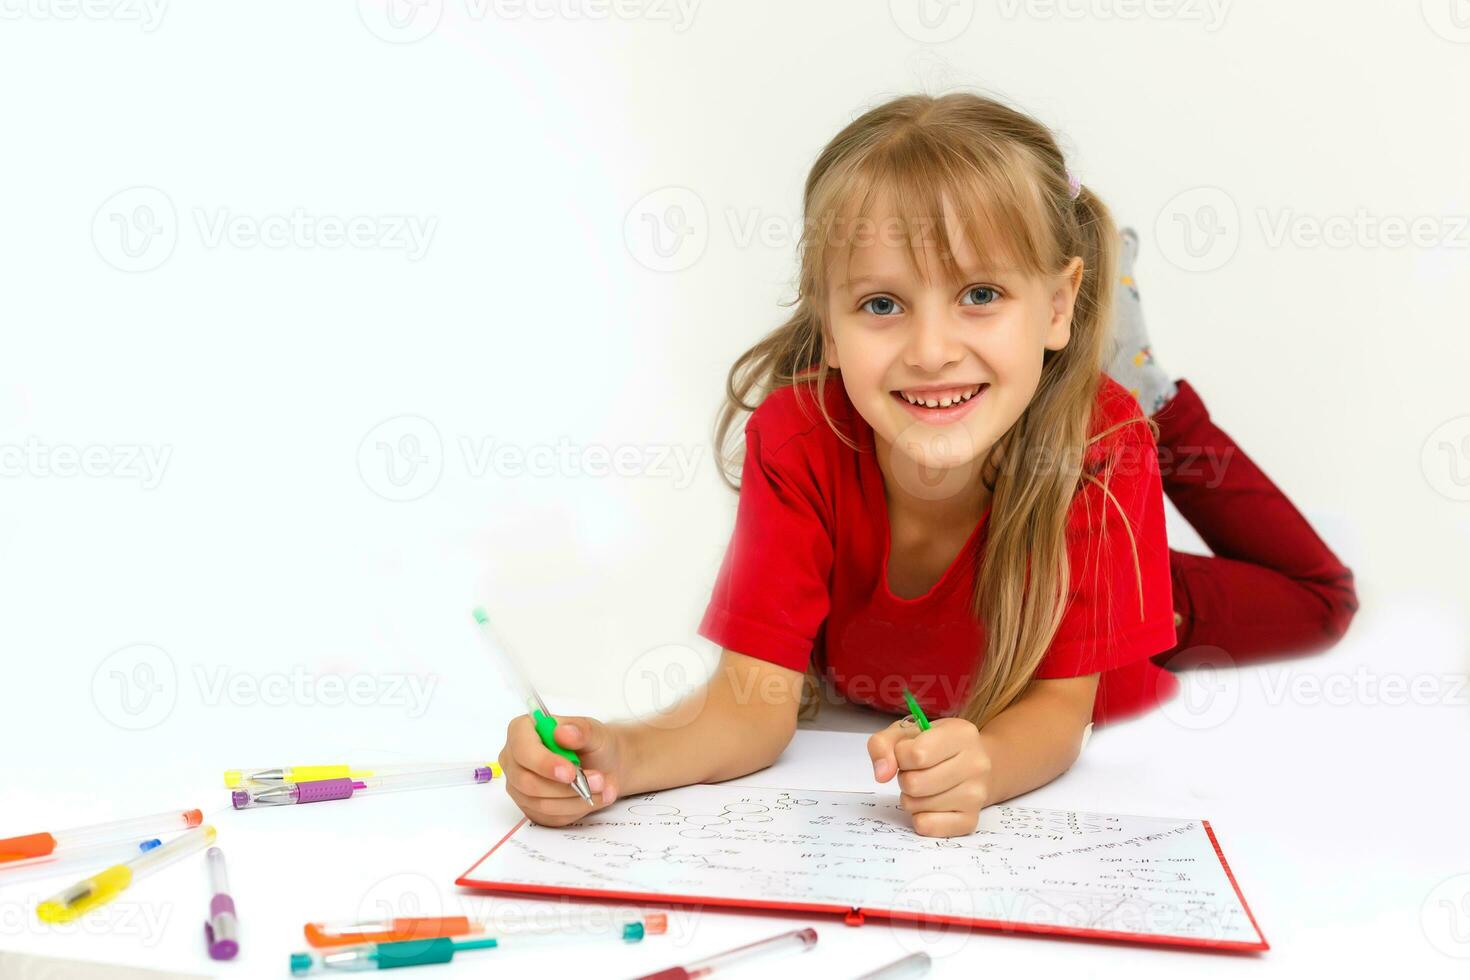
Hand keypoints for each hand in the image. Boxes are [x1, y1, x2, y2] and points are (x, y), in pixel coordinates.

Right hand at [498, 714, 624, 827]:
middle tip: (598, 781)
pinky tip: (595, 798)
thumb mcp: (594, 731)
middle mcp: (514, 760)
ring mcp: (519, 787)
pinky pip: (551, 817)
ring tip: (603, 787)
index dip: (543, 763)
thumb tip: (563, 732)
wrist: (601, 764)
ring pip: (541, 804)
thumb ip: (581, 730)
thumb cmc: (590, 743)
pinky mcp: (532, 809)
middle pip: (527, 782)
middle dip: (565, 787)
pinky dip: (576, 809)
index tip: (570, 772)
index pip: (522, 749)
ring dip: (576, 799)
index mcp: (521, 731)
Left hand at [868, 716, 991, 837]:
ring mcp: (976, 794)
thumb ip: (882, 744)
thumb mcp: (906, 733)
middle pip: (914, 783)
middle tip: (915, 773)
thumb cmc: (935, 746)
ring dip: (910, 798)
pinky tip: (929, 805)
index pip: (916, 754)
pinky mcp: (970, 820)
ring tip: (924, 786)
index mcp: (961, 734)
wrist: (972, 764)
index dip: (900, 757)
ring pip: (917, 806)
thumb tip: (882, 774)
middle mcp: (975, 763)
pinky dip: (919, 818)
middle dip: (904, 779)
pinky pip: (927, 826)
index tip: (907, 754)